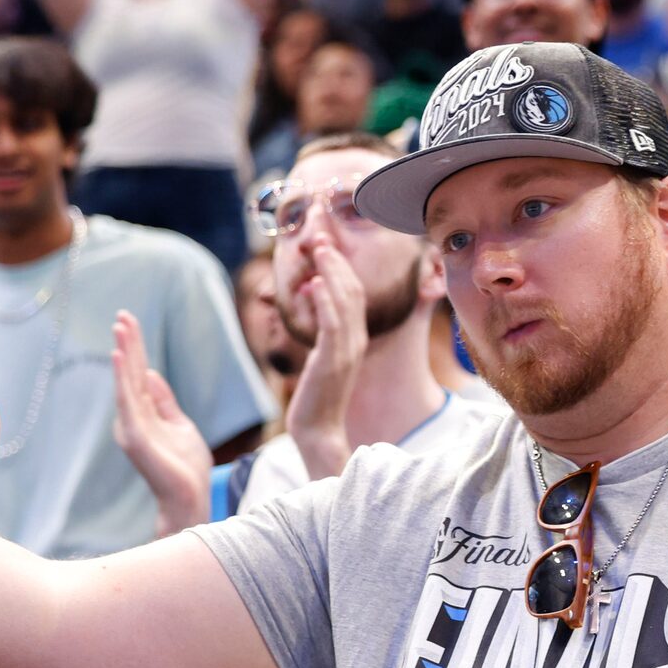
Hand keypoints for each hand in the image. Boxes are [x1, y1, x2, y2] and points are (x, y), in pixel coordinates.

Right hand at [110, 311, 210, 534]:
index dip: (136, 348)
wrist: (189, 497)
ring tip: (120, 329)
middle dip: (128, 343)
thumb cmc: (185, 465)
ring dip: (125, 354)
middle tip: (122, 314)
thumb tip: (152, 373)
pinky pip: (127, 402)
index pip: (139, 374)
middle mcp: (133, 417)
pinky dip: (123, 379)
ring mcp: (132, 426)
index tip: (129, 321)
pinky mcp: (135, 437)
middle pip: (131, 373)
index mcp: (144, 413)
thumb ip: (164, 400)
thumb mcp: (180, 424)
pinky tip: (121, 358)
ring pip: (127, 383)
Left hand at [284, 238, 366, 477]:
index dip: (341, 267)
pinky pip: (332, 326)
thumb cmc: (316, 395)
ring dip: (332, 273)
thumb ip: (321, 326)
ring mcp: (347, 350)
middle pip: (353, 291)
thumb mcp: (322, 355)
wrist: (318, 429)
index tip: (326, 245)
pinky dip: (326, 302)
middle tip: (321, 237)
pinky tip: (317, 283)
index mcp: (355, 337)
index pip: (354, 293)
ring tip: (319, 250)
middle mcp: (356, 340)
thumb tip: (312, 293)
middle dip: (336, 262)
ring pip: (345, 303)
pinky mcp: (333, 361)